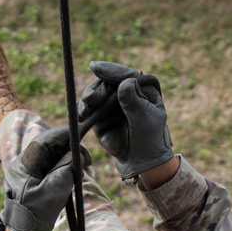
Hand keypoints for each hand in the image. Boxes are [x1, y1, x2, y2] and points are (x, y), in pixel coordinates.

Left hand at [1, 125, 89, 230]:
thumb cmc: (37, 214)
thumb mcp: (55, 190)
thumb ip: (67, 168)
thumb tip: (79, 154)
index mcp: (24, 164)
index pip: (44, 141)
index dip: (62, 134)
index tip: (79, 132)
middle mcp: (23, 164)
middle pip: (48, 147)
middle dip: (68, 149)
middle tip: (87, 160)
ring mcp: (26, 172)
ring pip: (49, 157)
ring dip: (67, 159)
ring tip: (83, 169)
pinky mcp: (31, 179)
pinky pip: (48, 166)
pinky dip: (62, 167)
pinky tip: (73, 174)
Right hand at [78, 61, 173, 178]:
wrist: (142, 163)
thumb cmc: (150, 139)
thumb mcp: (145, 119)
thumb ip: (133, 101)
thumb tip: (125, 81)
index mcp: (142, 89)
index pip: (126, 74)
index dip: (111, 70)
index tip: (95, 68)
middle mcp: (125, 94)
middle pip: (107, 82)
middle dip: (96, 88)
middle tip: (90, 99)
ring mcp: (111, 105)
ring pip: (95, 94)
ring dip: (88, 99)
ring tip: (86, 109)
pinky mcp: (100, 117)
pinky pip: (88, 109)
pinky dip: (83, 110)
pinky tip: (82, 115)